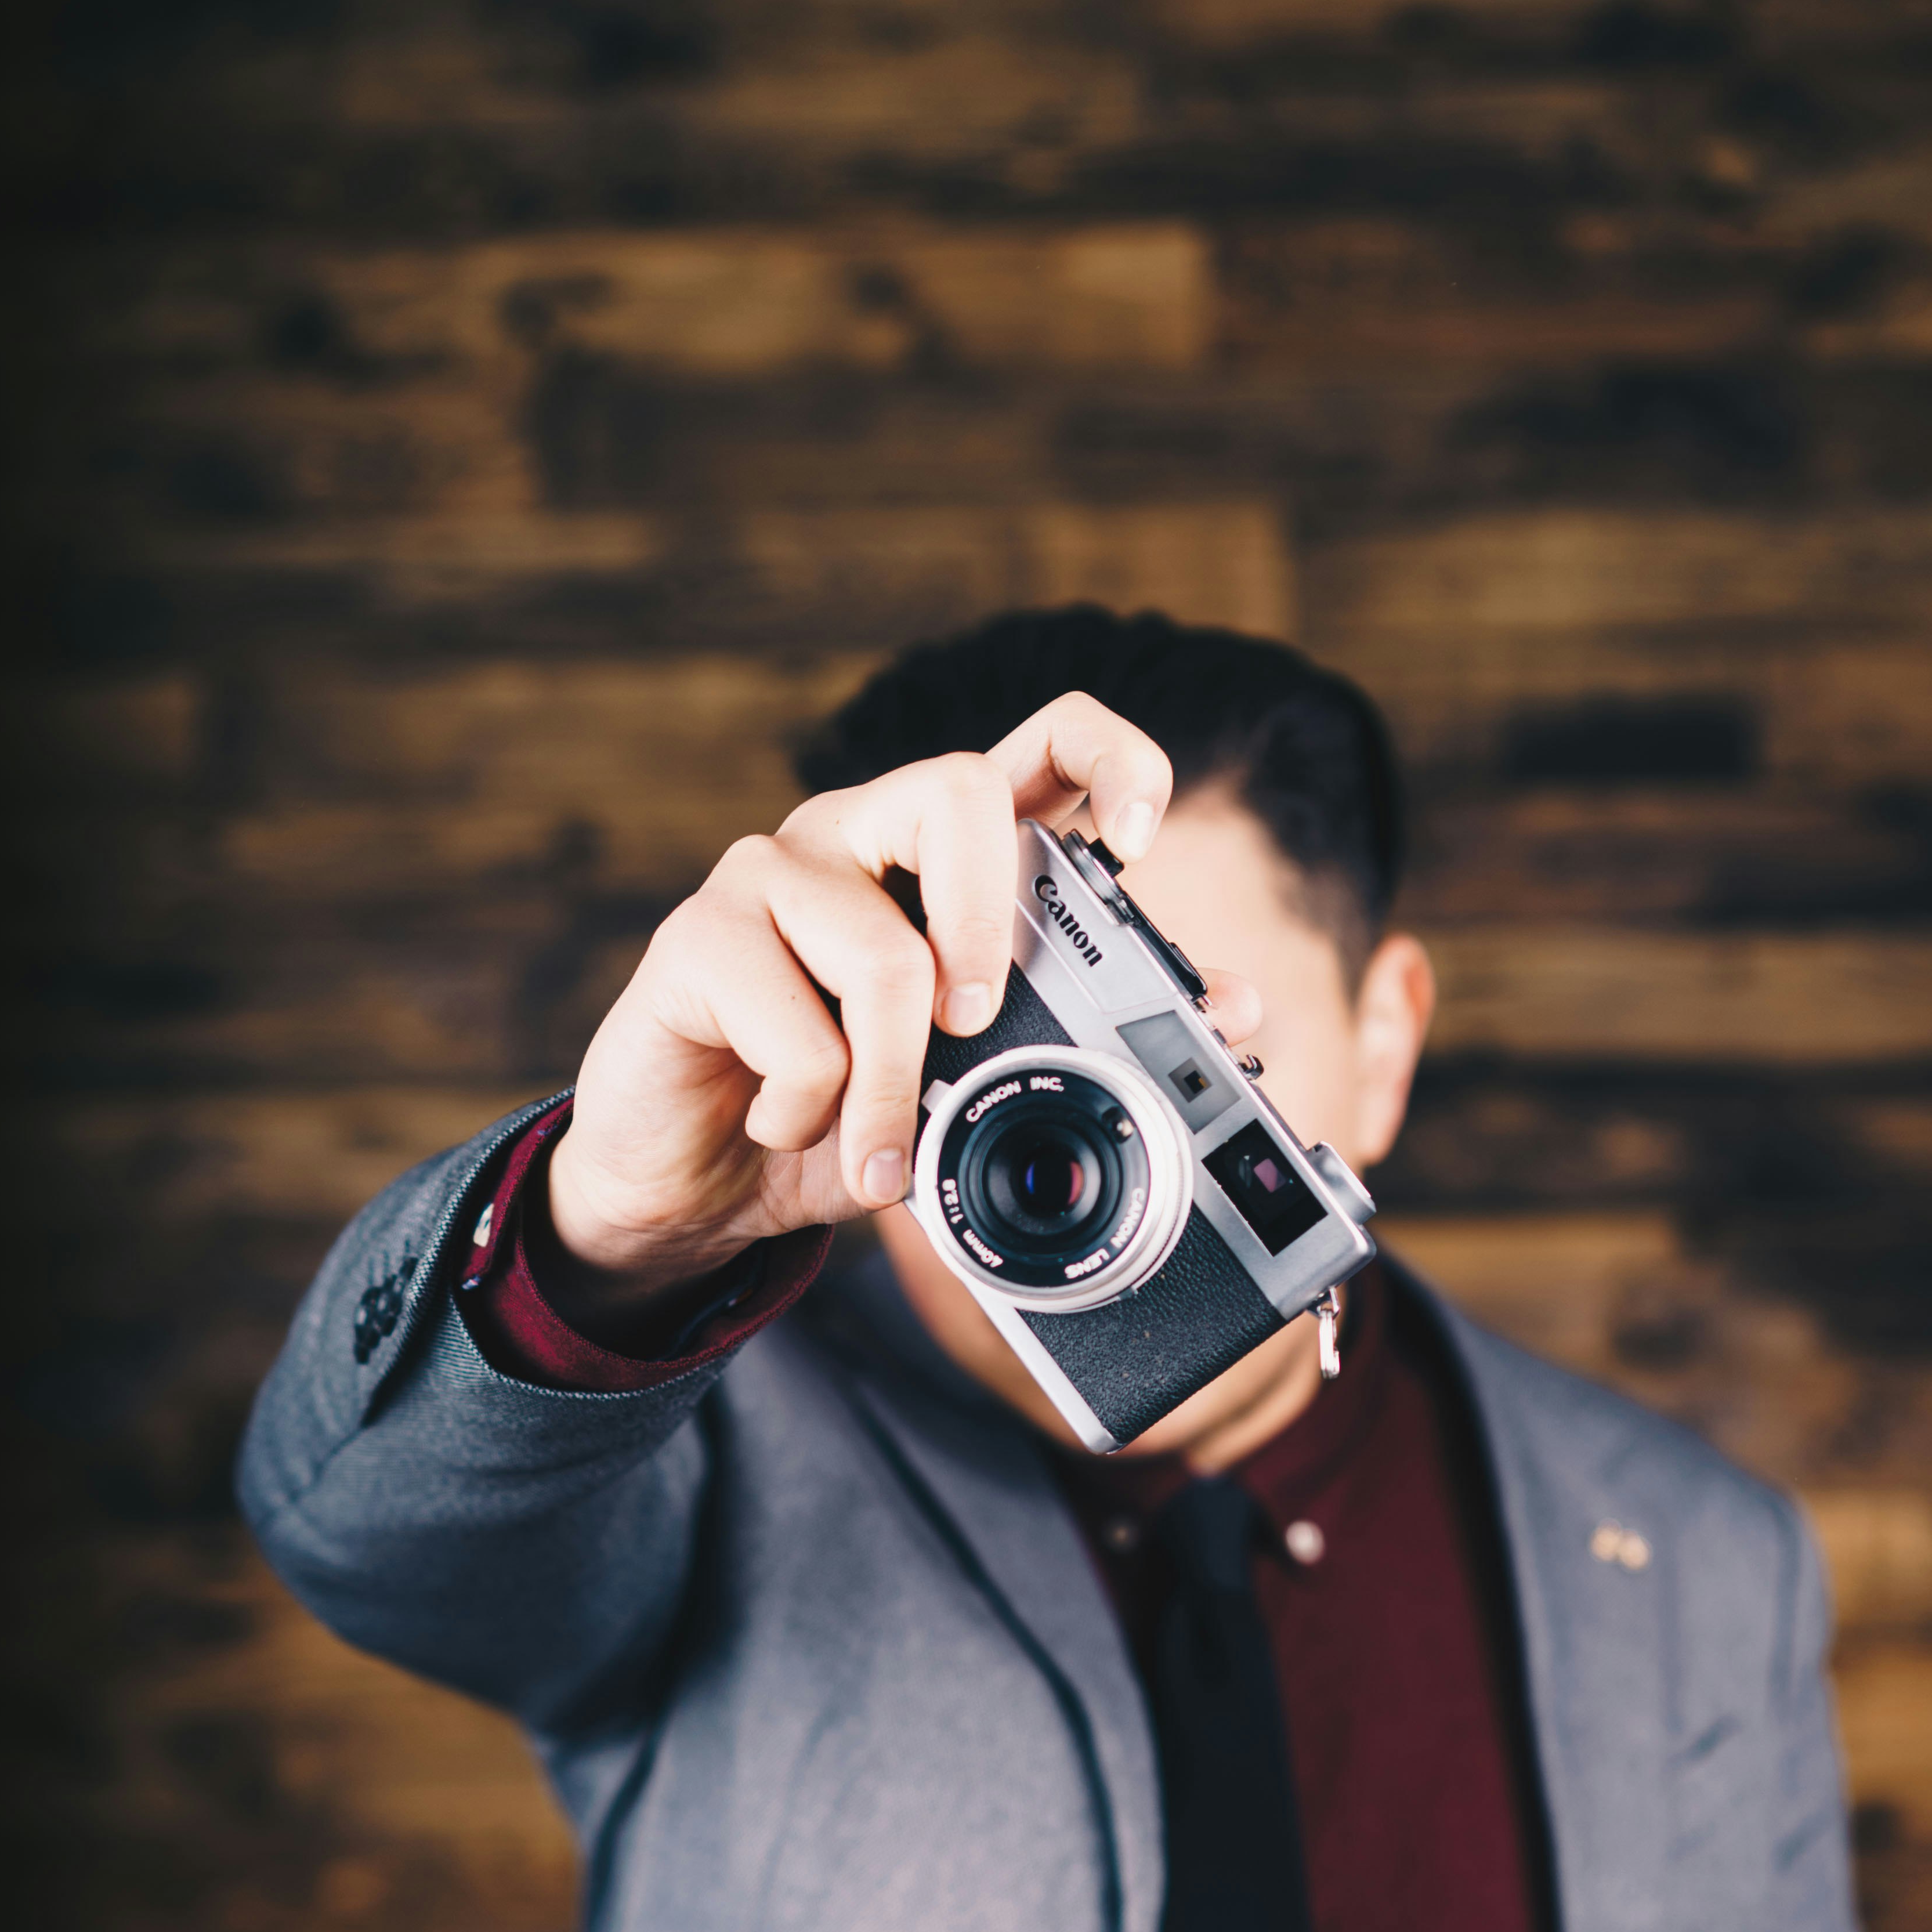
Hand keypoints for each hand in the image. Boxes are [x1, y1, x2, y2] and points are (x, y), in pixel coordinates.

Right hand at [542, 695, 1190, 1335]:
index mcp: (945, 857)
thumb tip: (1237, 1009)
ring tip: (874, 1158)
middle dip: (986, 921)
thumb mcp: (977, 1089)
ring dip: (891, 1090)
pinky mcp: (695, 937)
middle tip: (971, 1024)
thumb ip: (1089, 1040)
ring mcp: (770, 872)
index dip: (1109, 758)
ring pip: (881, 953)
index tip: (1137, 837)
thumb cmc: (842, 1117)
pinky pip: (793, 1027)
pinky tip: (780, 1123)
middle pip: (955, 788)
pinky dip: (809, 1112)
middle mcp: (860, 834)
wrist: (699, 1187)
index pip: (1044, 744)